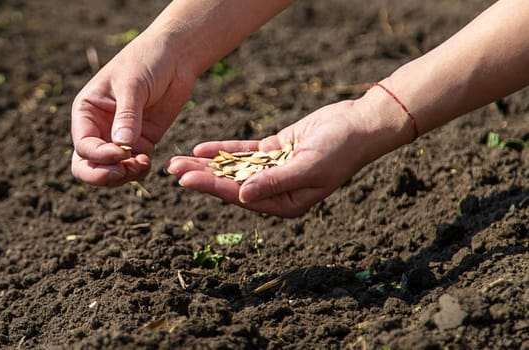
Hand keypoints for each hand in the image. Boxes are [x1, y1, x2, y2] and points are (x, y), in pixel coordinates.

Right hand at [71, 34, 195, 185]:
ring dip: (123, 175)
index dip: (99, 156)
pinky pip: (132, 167)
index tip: (122, 153)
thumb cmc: (147, 61)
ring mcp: (119, 138)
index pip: (83, 146)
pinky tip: (148, 163)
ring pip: (110, 171)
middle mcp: (98, 128)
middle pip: (87, 165)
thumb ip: (127, 116)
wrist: (175, 56)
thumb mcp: (133, 84)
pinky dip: (138, 172)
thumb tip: (121, 146)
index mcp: (86, 111)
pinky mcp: (141, 143)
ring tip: (142, 165)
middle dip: (102, 174)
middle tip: (123, 172)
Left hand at [167, 100, 393, 216]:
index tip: (185, 179)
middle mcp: (276, 191)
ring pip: (233, 168)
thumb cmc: (341, 149)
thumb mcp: (309, 166)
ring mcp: (274, 170)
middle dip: (200, 176)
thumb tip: (242, 195)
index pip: (239, 196)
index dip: (211, 187)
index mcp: (285, 204)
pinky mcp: (275, 150)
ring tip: (177, 160)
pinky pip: (244, 153)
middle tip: (170, 169)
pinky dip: (223, 150)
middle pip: (230, 184)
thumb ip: (275, 182)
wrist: (362, 123)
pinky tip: (201, 148)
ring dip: (206, 164)